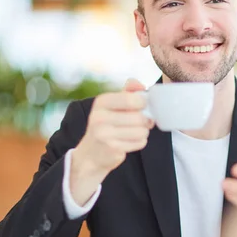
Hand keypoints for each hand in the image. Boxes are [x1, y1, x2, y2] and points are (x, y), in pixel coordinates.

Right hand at [70, 79, 154, 204]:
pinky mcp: (112, 148)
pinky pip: (140, 142)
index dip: (144, 103)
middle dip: (145, 120)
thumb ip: (127, 93)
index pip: (132, 99)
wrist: (91, 154)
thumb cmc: (106, 126)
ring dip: (143, 132)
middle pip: (139, 117)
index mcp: (101, 102)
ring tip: (133, 132)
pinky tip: (129, 142)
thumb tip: (138, 83)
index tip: (143, 106)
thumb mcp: (113, 106)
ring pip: (142, 131)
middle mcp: (100, 117)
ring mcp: (105, 134)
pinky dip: (139, 142)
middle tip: (142, 122)